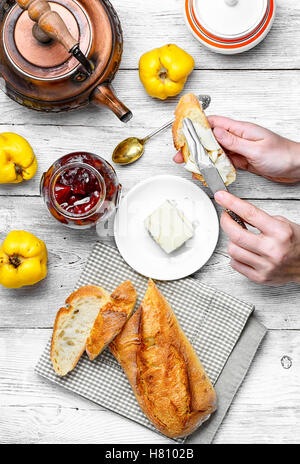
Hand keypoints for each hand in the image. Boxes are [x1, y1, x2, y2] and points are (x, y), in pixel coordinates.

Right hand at [173, 116, 299, 182]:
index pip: (215, 123)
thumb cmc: (282, 155)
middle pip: (210, 138)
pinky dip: (213, 165)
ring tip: (188, 162)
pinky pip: (223, 161)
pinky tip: (205, 169)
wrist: (295, 167)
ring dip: (201, 156)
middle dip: (194, 144)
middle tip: (180, 152)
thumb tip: (215, 132)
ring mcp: (239, 149)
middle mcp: (238, 138)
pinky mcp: (241, 160)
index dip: (197, 125)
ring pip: (214, 151)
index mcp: (241, 130)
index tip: (183, 129)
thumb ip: (234, 141)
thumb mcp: (256, 148)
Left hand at [214, 191, 299, 285]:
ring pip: (233, 250)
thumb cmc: (297, 243)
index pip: (250, 213)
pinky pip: (235, 264)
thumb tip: (236, 213)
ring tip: (240, 238)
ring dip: (232, 241)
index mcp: (280, 232)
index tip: (221, 197)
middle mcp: (272, 249)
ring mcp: (266, 265)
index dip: (231, 203)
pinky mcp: (260, 277)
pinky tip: (244, 251)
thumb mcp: (283, 223)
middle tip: (226, 217)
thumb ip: (260, 219)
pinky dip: (235, 256)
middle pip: (236, 234)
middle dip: (226, 222)